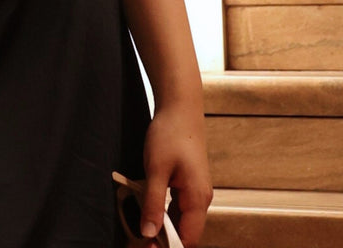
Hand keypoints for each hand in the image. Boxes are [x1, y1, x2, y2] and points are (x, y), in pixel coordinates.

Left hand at [140, 99, 212, 247]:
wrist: (180, 108)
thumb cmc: (170, 134)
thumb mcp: (156, 169)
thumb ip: (153, 203)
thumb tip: (149, 233)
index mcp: (198, 198)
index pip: (188, 238)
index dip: (169, 247)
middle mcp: (201, 198)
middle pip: (186, 232)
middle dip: (165, 241)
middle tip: (140, 241)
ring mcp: (196, 191)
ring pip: (182, 220)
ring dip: (165, 228)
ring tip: (142, 231)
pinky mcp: (189, 183)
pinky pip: (179, 207)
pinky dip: (166, 213)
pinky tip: (151, 211)